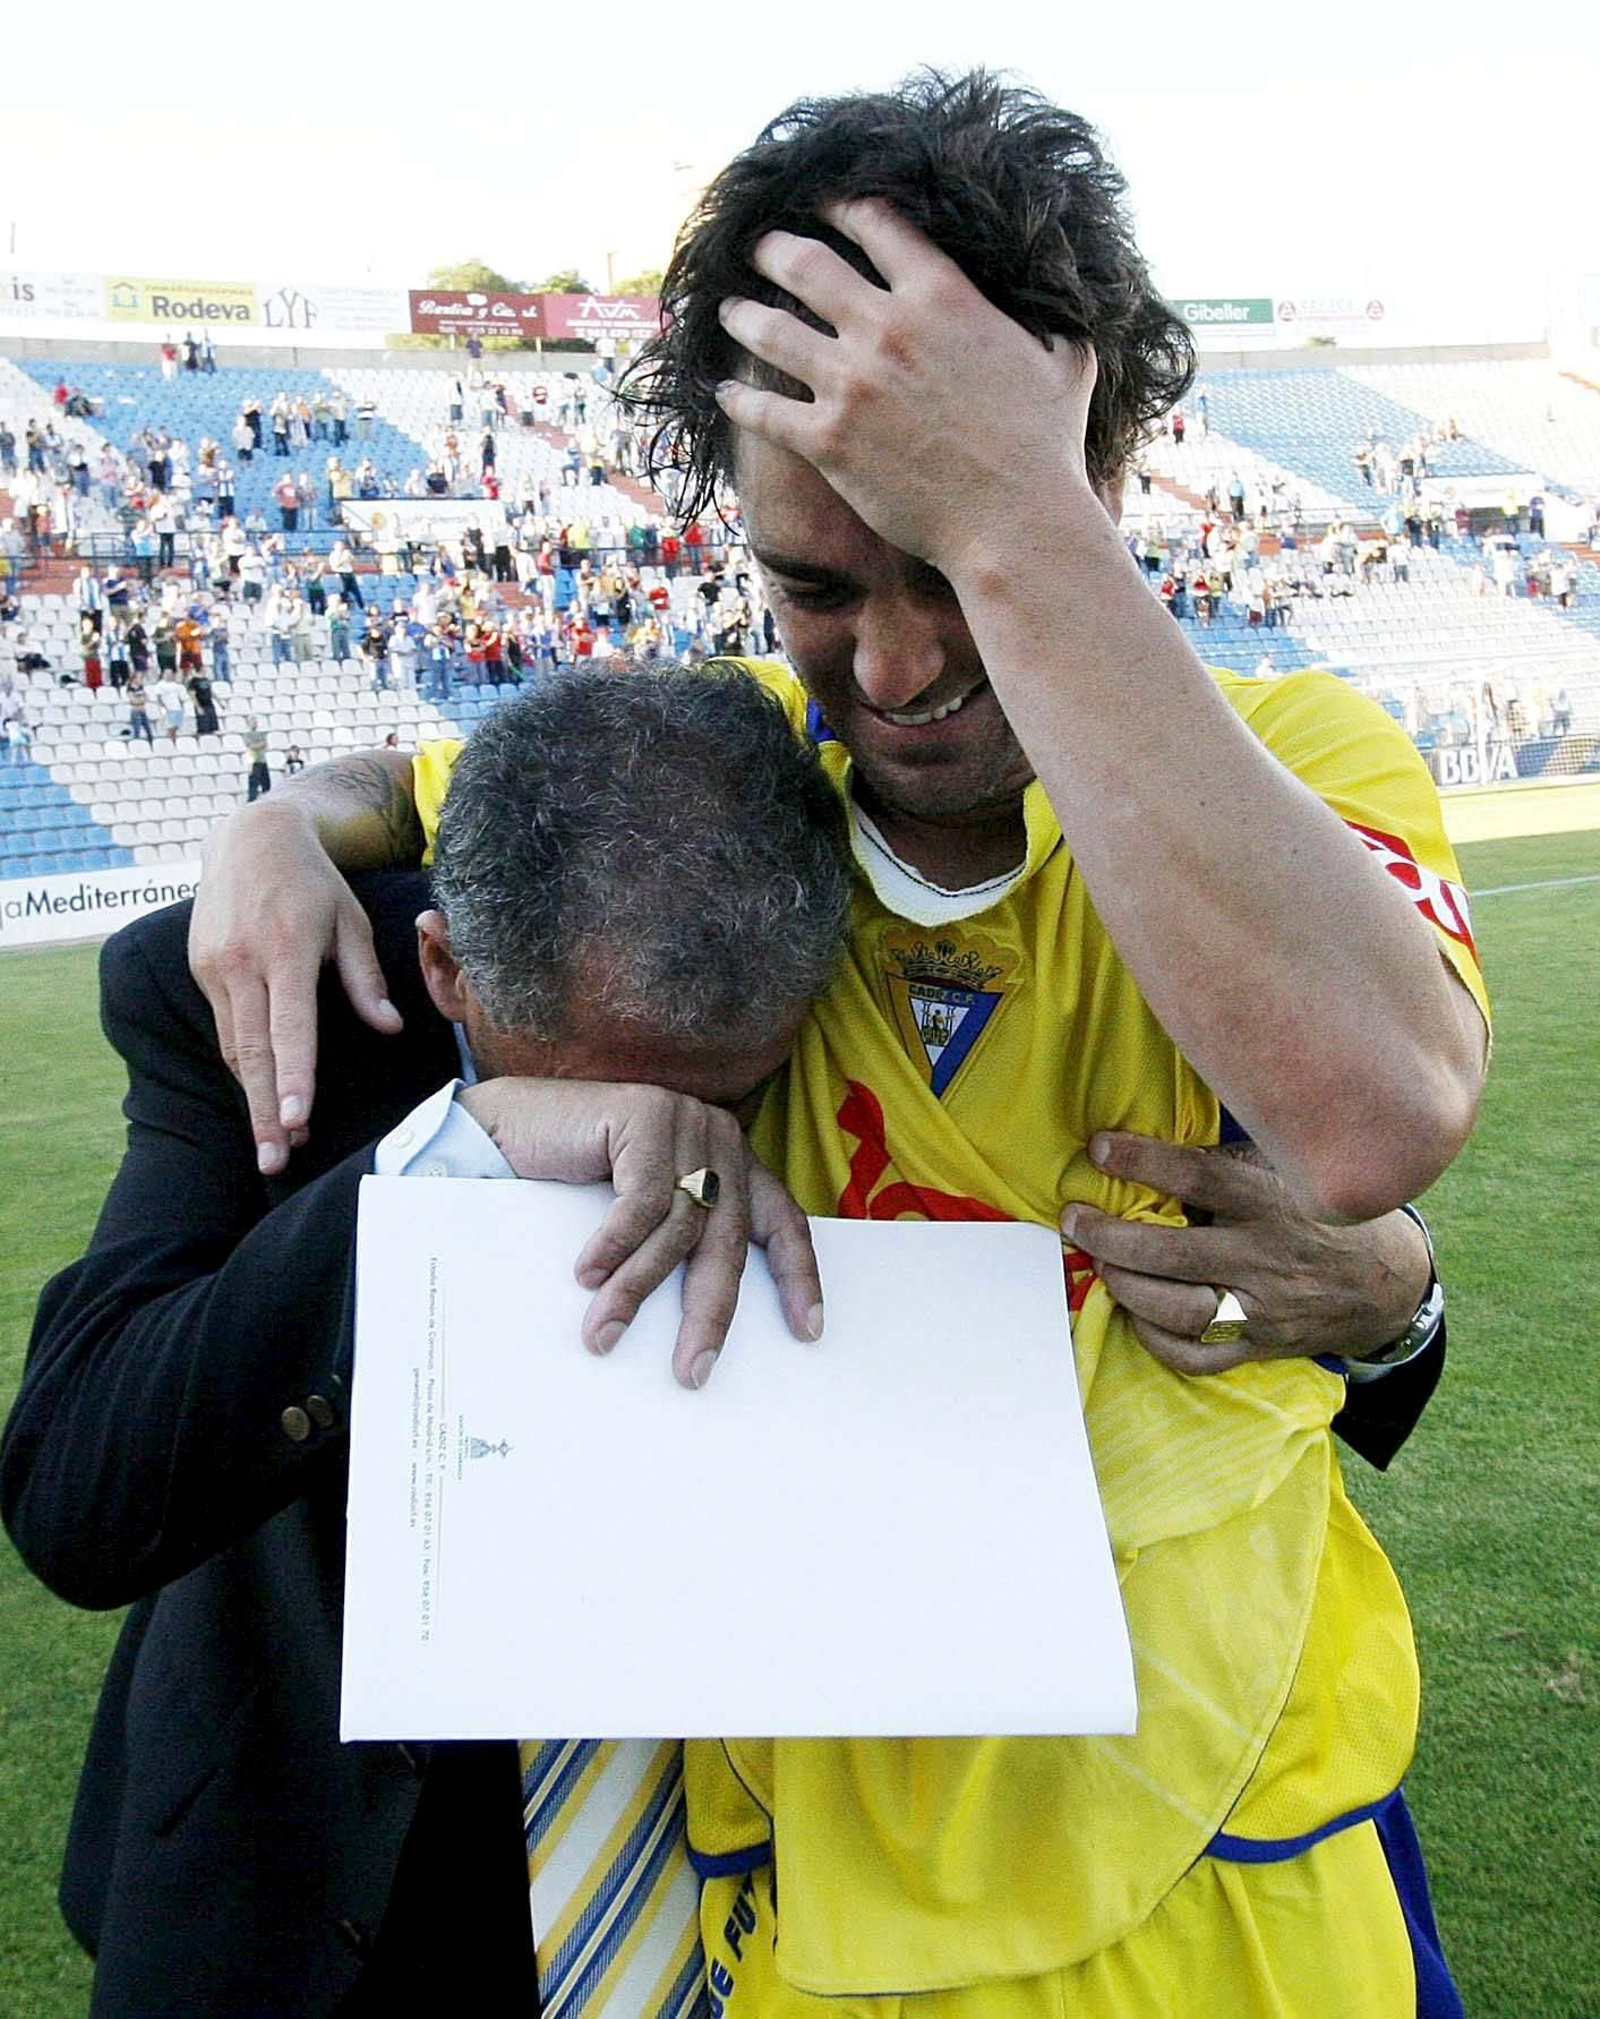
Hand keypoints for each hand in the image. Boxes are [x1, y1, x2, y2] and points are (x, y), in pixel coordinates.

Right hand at [189, 801, 400, 1174]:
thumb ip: (364, 978)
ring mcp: (214, 967)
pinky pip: (226, 1028)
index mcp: (284, 951)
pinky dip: (242, 1067)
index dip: (291, 1078)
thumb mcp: (350, 921)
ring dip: (251, 1098)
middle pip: (251, 1052)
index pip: (288, 1028)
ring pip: (233, 1048)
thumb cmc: (314, 883)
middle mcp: (242, 963)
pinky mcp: (201, 969)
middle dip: (263, 1112)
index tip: (295, 1123)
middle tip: (275, 1161)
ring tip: (273, 1146)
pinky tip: (261, 1098)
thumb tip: (390, 1028)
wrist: (251, 839)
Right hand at [458, 1078, 823, 1388]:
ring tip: (605, 1335)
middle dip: (709, 1312)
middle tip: (692, 1370)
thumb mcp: (644, 1214)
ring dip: (637, 1290)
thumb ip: (678, 1241)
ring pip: (677, 1228)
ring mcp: (686, 1123)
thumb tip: (697, 1326)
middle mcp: (719, 1139)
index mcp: (732, 1163)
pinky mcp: (647, 1116)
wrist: (510, 1125)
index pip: (783, 1222)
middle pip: (727, 1240)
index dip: (798, 1277)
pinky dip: (614, 1247)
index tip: (808, 1330)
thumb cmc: (574, 1179)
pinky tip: (587, 1279)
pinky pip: (640, 1203)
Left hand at [714, 198, 1096, 575]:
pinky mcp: (828, 442)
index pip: (874, 223)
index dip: (839, 205)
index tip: (820, 203)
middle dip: (772, 249)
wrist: (1015, 523)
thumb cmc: (1047, 448)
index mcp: (942, 295)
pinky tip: (722, 393)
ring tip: (729, 309)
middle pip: (805, 263)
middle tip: (758, 248)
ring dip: (742, 314)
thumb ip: (1050, 317)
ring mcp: (852, 384)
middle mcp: (887, 328)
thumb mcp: (1066, 358)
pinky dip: (736, 399)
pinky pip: (763, 411)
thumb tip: (1064, 295)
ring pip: (771, 330)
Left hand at [1062, 1132, 1431, 1375]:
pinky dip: (1155, 1338)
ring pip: (1179, 1310)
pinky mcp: (1262, 1347)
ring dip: (1126, 1287)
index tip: (1100, 1148)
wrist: (1386, 1282)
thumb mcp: (1287, 1170)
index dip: (1144, 1161)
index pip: (1201, 1177)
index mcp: (1273, 1201)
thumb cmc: (1317, 1211)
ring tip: (1101, 1263)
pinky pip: (1197, 1356)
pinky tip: (1136, 1311)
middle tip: (1076, 1220)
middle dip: (1110, 1237)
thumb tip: (1148, 1142)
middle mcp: (1268, 1257)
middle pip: (1173, 1253)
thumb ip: (1227, 1162)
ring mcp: (1265, 1308)